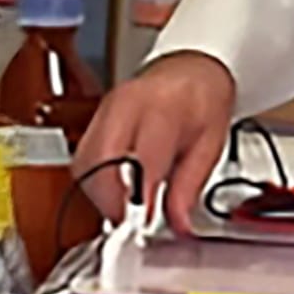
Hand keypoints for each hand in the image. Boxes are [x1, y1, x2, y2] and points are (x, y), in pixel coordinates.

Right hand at [73, 52, 234, 230]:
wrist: (193, 68)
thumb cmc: (203, 99)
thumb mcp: (211, 142)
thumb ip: (191, 186)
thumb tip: (178, 224)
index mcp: (161, 107)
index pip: (138, 159)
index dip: (137, 198)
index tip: (143, 225)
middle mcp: (124, 106)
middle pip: (99, 162)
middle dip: (111, 201)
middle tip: (130, 225)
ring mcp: (104, 111)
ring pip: (83, 164)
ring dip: (100, 196)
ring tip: (126, 212)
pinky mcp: (93, 121)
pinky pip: (82, 160)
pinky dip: (94, 185)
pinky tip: (115, 195)